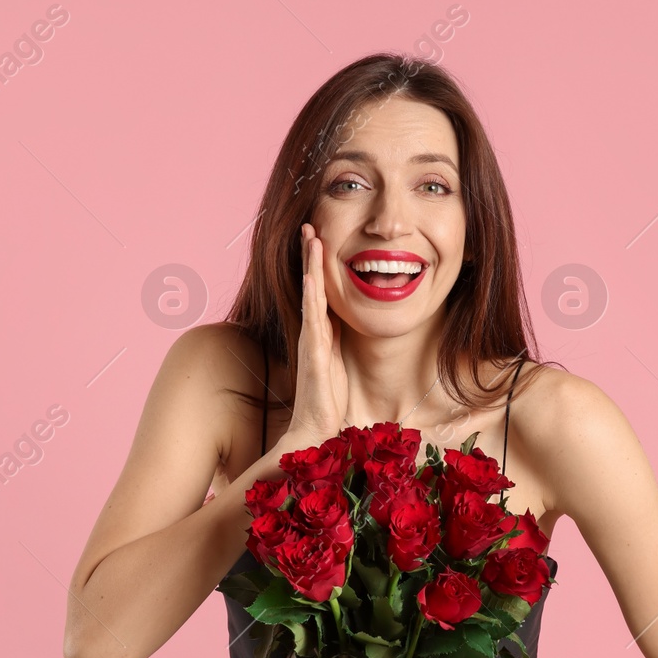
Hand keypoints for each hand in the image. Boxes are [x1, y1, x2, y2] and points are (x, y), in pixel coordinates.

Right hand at [283, 223, 348, 447]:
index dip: (318, 267)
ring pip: (311, 296)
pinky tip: (311, 277)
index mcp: (322, 335)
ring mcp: (311, 342)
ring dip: (310, 266)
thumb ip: (341, 343)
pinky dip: (311, 297)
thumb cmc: (328, 402)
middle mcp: (313, 334)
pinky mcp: (314, 354)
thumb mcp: (340, 364)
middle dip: (311, 257)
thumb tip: (348, 325)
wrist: (315, 430)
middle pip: (312, 287)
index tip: (319, 241)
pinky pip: (313, 320)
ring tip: (311, 238)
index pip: (320, 294)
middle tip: (310, 227)